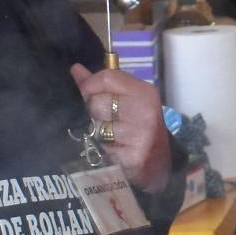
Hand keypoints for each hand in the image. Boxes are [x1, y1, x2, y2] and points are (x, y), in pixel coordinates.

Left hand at [71, 63, 170, 186]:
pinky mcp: (133, 158)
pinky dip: (102, 152)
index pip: (107, 78)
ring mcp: (140, 135)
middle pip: (97, 101)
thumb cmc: (140, 129)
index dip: (89, 85)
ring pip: (96, 126)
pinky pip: (101, 149)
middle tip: (103, 122)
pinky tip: (112, 154)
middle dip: (92, 112)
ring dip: (96, 133)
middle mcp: (144, 111)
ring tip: (108, 138)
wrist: (160, 165)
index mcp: (144, 93)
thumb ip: (102, 86)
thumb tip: (76, 69)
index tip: (85, 94)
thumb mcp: (128, 103)